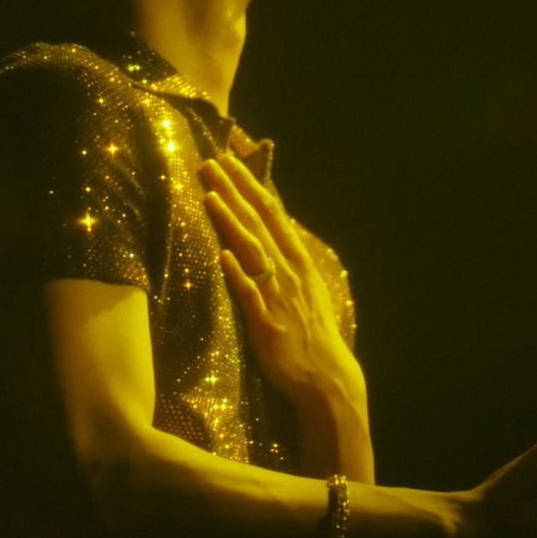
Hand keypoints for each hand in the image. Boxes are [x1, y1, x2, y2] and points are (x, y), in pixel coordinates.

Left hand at [198, 152, 363, 407]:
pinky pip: (251, 296)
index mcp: (297, 260)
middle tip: (209, 163)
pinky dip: (238, 275)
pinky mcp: (267, 325)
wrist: (327, 377)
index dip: (248, 185)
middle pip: (257, 223)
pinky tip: (223, 256)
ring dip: (230, 221)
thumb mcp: (303, 287)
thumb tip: (266, 232)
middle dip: (233, 191)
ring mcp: (278, 297)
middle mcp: (289, 272)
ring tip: (209, 195)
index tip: (228, 160)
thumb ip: (284, 259)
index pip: (270, 212)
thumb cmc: (311, 332)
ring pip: (252, 250)